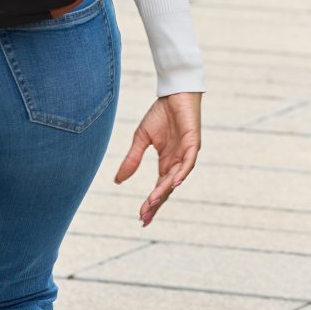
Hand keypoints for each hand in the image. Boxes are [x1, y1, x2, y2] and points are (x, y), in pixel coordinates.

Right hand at [114, 92, 201, 225]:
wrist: (174, 92)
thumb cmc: (161, 114)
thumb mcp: (141, 138)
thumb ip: (132, 159)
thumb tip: (117, 181)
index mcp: (167, 162)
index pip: (159, 188)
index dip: (152, 203)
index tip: (141, 217)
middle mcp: (178, 162)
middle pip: (167, 188)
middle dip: (156, 203)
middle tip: (144, 217)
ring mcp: (186, 153)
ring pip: (176, 178)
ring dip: (165, 191)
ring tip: (153, 202)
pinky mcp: (193, 142)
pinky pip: (189, 161)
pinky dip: (182, 173)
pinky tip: (174, 183)